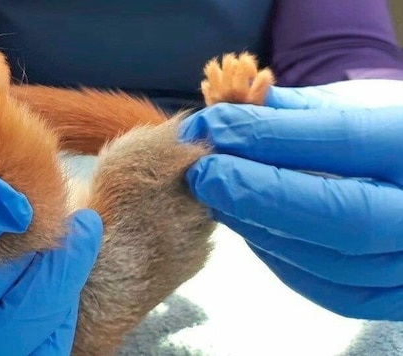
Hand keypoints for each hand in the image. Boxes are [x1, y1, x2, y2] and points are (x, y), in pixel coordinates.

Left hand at [179, 79, 402, 320]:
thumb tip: (227, 119)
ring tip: (215, 196)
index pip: (343, 143)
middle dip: (255, 193)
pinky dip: (279, 256)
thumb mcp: (365, 107)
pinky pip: (331, 290)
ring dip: (258, 227)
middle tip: (201, 171)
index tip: (211, 127)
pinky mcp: (394, 298)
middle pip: (339, 218)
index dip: (267, 137)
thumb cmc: (393, 138)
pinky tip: (247, 225)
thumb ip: (302, 113)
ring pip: (329, 262)